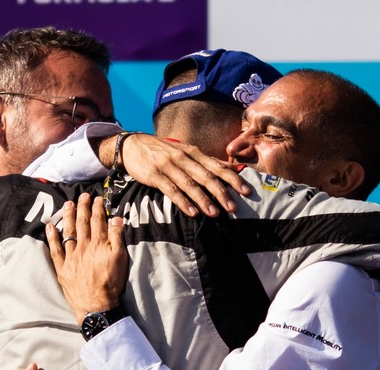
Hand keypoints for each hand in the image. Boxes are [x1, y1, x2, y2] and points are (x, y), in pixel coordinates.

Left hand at [46, 193, 127, 323]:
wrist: (96, 305)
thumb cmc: (111, 283)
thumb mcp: (120, 259)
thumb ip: (117, 238)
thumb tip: (116, 219)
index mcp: (98, 244)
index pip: (98, 221)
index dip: (98, 208)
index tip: (98, 199)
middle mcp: (83, 247)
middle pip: (82, 222)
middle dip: (83, 207)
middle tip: (83, 196)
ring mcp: (71, 256)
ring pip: (68, 231)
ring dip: (68, 216)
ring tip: (68, 204)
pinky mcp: (62, 267)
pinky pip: (55, 249)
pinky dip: (52, 237)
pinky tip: (50, 226)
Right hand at [101, 133, 249, 217]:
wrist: (132, 145)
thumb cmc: (162, 151)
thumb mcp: (185, 151)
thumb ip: (206, 161)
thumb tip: (232, 168)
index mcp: (194, 152)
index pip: (217, 166)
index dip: (233, 179)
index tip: (247, 191)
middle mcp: (183, 158)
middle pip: (206, 176)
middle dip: (222, 192)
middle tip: (234, 207)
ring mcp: (169, 166)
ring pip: (190, 184)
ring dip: (204, 199)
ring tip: (215, 213)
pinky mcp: (155, 175)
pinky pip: (171, 190)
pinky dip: (182, 201)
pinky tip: (191, 212)